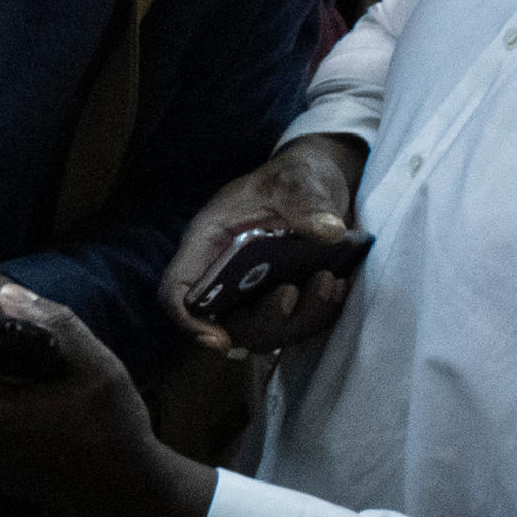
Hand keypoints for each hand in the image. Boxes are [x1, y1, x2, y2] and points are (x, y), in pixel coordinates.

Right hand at [162, 133, 366, 356]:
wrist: (319, 181)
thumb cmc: (294, 177)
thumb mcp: (297, 180)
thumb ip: (306, 203)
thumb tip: (329, 232)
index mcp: (209, 244)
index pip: (178, 290)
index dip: (188, 321)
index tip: (218, 340)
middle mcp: (226, 274)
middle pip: (227, 322)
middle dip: (265, 321)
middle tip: (292, 292)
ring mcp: (256, 290)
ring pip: (265, 331)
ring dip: (299, 319)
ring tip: (328, 281)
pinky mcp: (285, 296)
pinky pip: (296, 324)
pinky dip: (319, 314)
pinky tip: (337, 286)